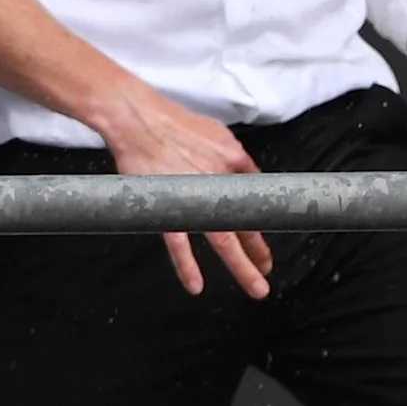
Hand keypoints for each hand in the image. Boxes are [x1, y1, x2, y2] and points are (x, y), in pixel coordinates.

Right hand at [98, 85, 274, 298]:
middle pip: (246, 224)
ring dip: (241, 266)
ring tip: (256, 288)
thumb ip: (234, 157)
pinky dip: (187, 265)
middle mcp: (221, 183)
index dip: (263, 225)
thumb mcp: (219, 134)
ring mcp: (196, 197)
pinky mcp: (167, 206)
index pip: (257, 200)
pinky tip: (196, 285)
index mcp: (236, 163)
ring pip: (223, 239)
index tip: (265, 246)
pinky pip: (179, 242)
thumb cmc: (176, 123)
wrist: (139, 118)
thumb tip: (246, 175)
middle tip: (267, 276)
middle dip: (259, 253)